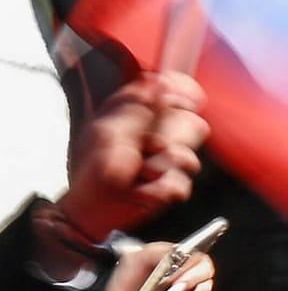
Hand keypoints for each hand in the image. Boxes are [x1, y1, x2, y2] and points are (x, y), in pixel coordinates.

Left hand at [60, 73, 207, 238]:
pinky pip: (181, 184)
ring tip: (138, 174)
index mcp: (142, 114)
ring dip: (159, 167)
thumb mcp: (107, 132)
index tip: (186, 101)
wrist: (90, 210)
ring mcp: (169, 159)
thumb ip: (136, 107)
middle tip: (148, 146)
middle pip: (193, 123)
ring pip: (188, 158)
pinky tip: (142, 190)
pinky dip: (159, 189)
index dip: (186, 92)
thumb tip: (158, 80)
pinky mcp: (173, 184)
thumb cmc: (91, 168)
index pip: (178, 90)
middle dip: (170, 137)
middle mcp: (160, 133)